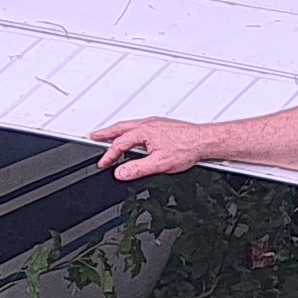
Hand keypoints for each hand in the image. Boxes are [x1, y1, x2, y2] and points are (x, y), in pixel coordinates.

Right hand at [92, 115, 211, 179]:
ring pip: (130, 126)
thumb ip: (137, 169)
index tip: (103, 164)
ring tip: (109, 135)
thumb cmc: (186, 148)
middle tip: (94, 137)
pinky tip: (133, 136)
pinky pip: (139, 126)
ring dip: (117, 130)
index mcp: (144, 132)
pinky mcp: (161, 126)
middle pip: (120, 128)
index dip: (109, 155)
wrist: (203, 142)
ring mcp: (155, 124)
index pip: (120, 144)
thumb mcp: (159, 164)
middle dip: (106, 134)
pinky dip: (130, 130)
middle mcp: (148, 124)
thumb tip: (120, 173)